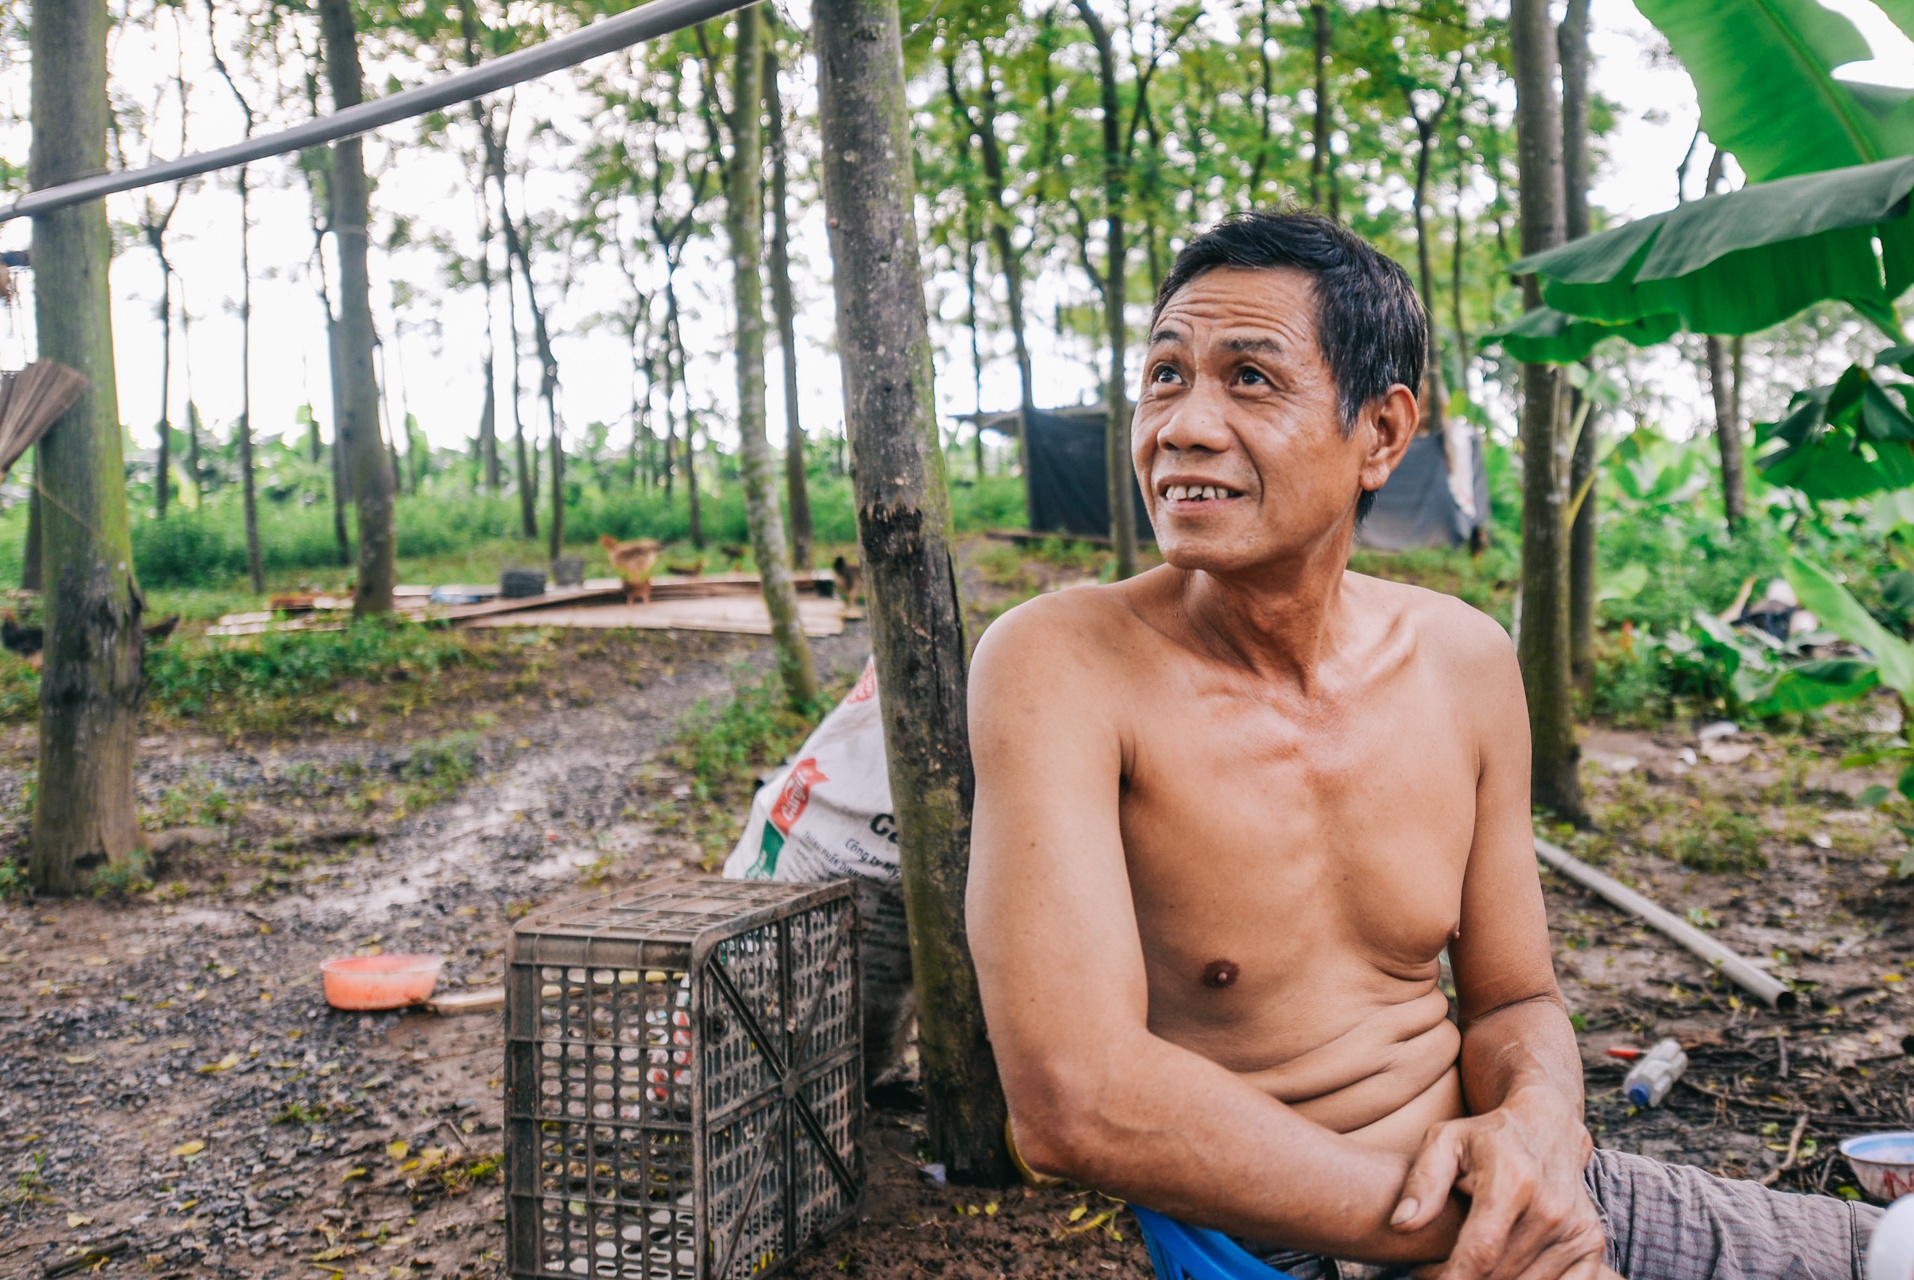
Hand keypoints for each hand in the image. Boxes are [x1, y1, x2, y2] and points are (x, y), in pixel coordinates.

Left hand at [1388, 1088, 1604, 1279]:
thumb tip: (1401, 1224)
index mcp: (1513, 1182)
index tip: (1423, 1278)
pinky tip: (1502, 1274)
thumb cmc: (1485, 1137)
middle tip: (1434, 1273)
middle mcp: (1550, 1208)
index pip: (1481, 1252)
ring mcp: (1576, 1228)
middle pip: (1500, 1276)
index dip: (1449, 1277)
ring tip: (1463, 1269)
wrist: (1547, 1126)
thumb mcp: (1444, 1142)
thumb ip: (1422, 1182)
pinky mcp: (1591, 1243)